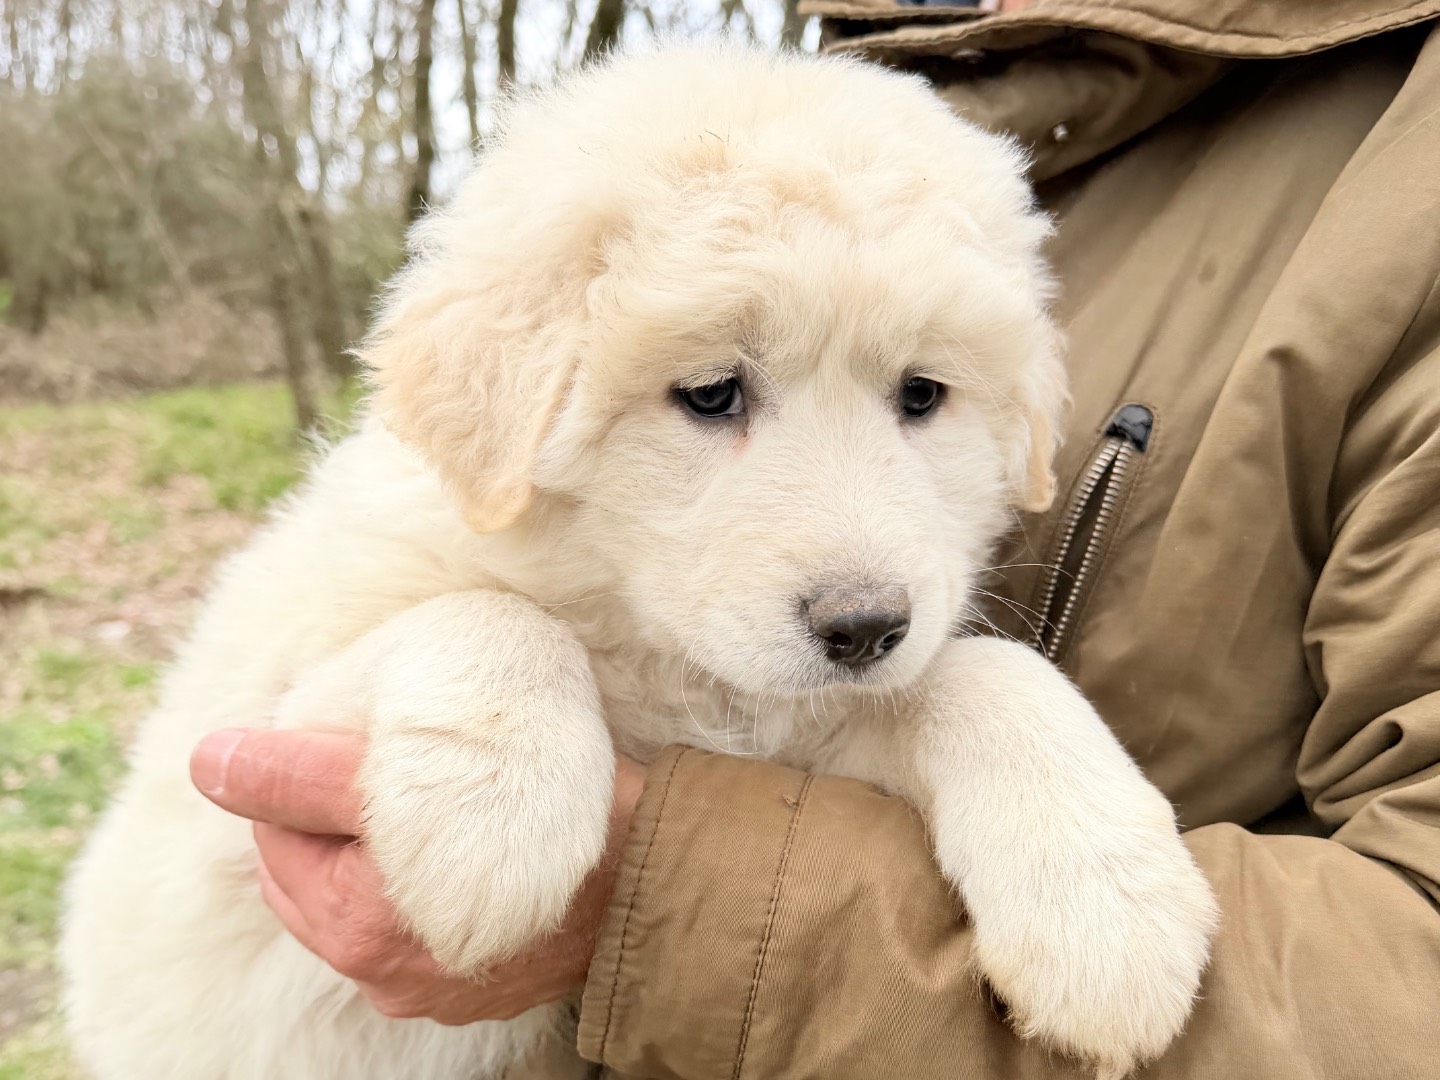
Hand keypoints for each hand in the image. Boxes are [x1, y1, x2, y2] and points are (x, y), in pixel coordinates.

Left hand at [190, 727, 645, 1023]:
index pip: (277, 829)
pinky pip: (404, 924)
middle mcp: (381, 971)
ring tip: (406, 793)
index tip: (336, 723)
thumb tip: (208, 760)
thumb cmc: (547, 811)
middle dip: (324, 810)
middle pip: (309, 871)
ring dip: (364, 844)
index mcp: (357, 924)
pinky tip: (439, 840)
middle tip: (370, 752)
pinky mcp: (465, 984)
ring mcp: (423, 983)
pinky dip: (404, 879)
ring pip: (354, 897)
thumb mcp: (422, 777)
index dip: (295, 767)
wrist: (655, 878)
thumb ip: (308, 774)